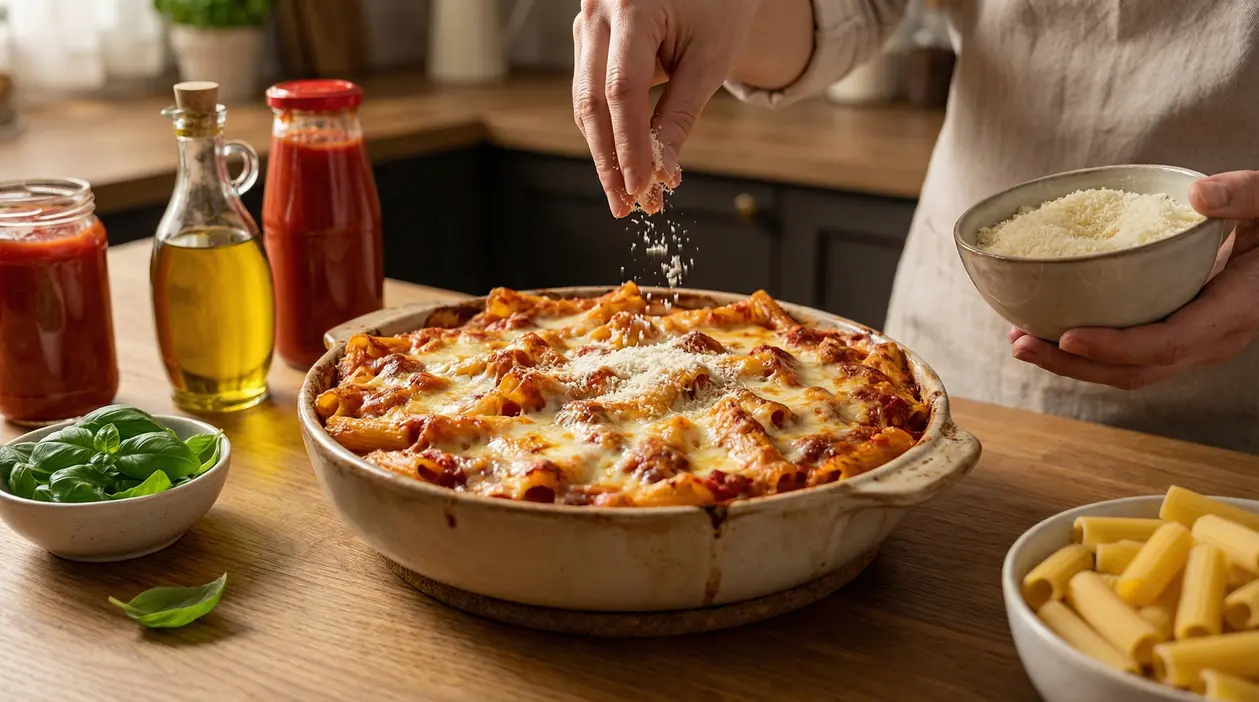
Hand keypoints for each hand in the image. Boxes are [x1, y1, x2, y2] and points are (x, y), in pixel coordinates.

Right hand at [572, 0, 811, 217]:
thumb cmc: (719, 4)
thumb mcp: (710, 59)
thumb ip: (681, 114)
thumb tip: (662, 173)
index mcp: (632, 7)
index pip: (622, 90)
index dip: (629, 145)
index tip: (641, 189)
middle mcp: (598, 11)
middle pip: (592, 101)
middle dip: (609, 161)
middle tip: (625, 207)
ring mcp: (586, 22)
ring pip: (585, 100)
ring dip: (606, 151)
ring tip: (629, 194)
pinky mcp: (588, 37)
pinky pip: (591, 91)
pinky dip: (608, 129)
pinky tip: (624, 163)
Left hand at [1010, 170, 1258, 389]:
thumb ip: (1243, 196)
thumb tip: (1199, 195)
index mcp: (1234, 309)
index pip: (1167, 343)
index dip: (1115, 347)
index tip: (1068, 337)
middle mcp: (1214, 338)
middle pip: (1136, 370)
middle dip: (1074, 364)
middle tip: (1020, 343)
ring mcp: (1197, 343)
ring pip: (1130, 371)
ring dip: (1072, 363)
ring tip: (1021, 341)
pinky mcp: (1180, 336)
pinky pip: (1131, 356)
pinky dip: (1088, 350)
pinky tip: (1049, 330)